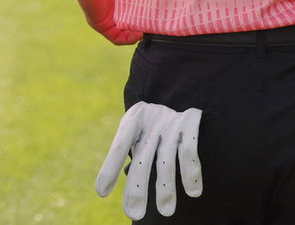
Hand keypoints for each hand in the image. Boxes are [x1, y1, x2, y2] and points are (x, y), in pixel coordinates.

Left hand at [95, 101, 202, 219]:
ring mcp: (170, 123)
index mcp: (133, 120)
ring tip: (166, 212)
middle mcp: (150, 122)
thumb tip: (106, 186)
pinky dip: (191, 172)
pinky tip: (193, 191)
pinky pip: (189, 150)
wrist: (180, 83)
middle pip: (142, 159)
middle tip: (134, 214)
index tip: (101, 192)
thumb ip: (127, 150)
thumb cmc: (152, 117)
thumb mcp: (137, 126)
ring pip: (165, 160)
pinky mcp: (189, 123)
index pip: (119, 146)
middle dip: (138, 188)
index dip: (109, 168)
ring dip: (166, 188)